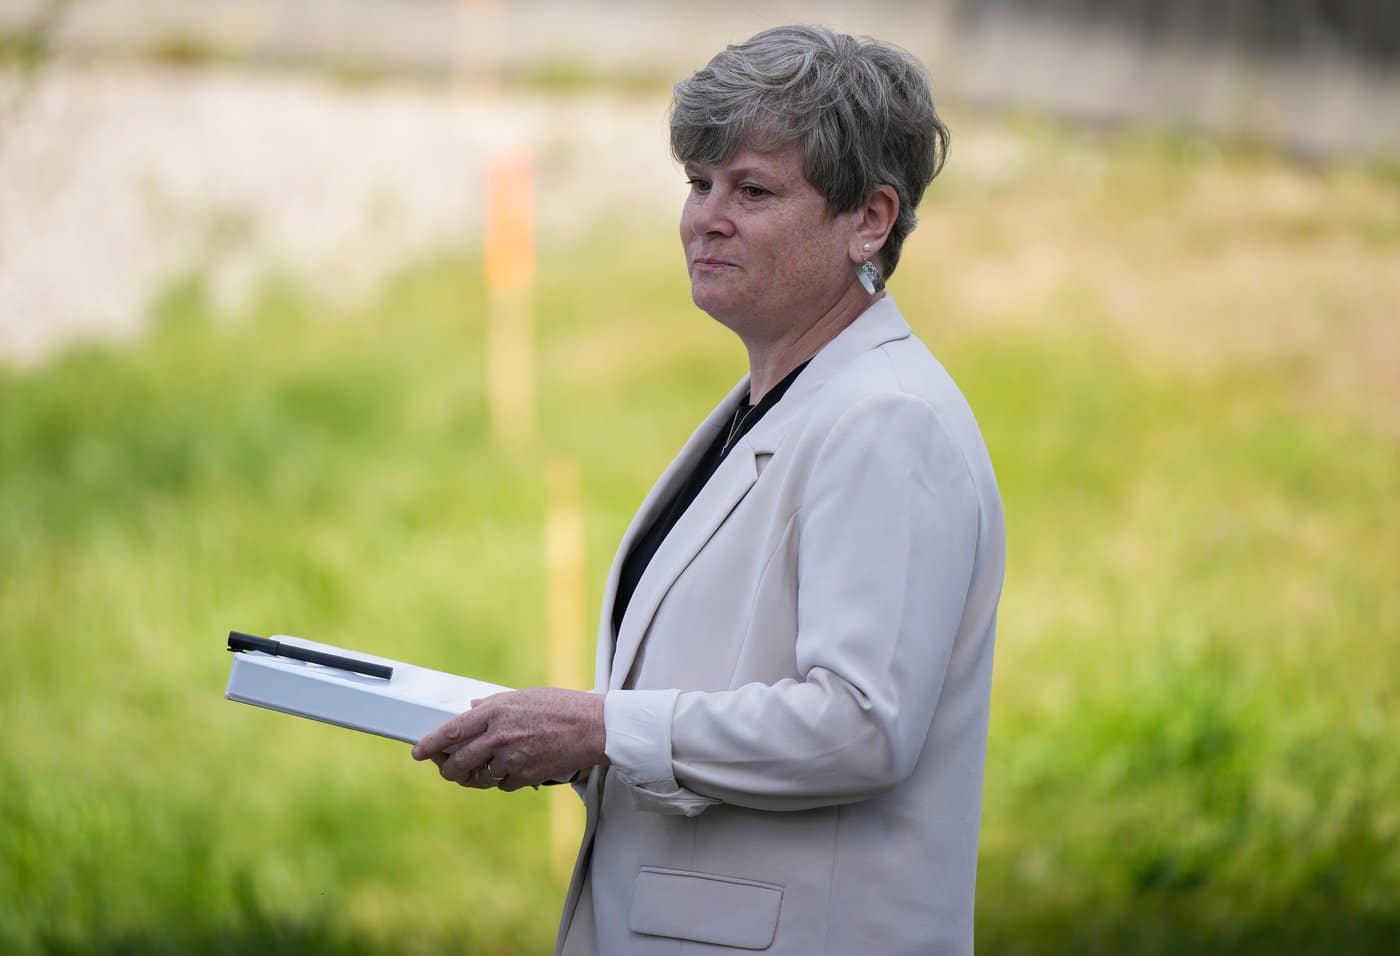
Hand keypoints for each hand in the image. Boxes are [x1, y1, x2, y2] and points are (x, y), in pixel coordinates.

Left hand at [411, 687, 605, 791]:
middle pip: (459, 761)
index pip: (452, 731)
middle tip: (445, 768)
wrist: (594, 728)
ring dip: (472, 777)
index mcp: (496, 712)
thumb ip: (493, 705)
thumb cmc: (562, 706)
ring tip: (472, 772)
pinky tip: (505, 769)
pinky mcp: (526, 776)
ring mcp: (512, 759)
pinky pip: (502, 784)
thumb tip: (471, 709)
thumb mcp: (524, 696)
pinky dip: (500, 779)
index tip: (419, 751)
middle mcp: (500, 737)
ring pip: (478, 777)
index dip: (431, 744)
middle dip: (448, 769)